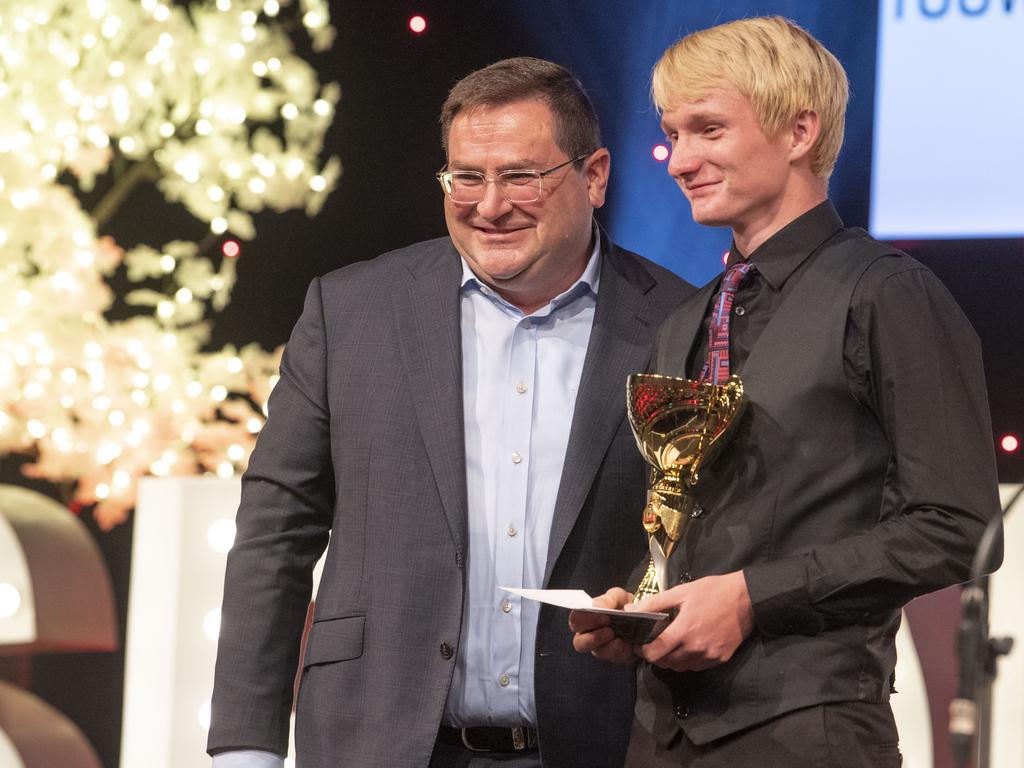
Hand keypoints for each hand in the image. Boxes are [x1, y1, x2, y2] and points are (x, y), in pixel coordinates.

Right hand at [569, 587, 639, 663]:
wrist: (644, 617)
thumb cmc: (625, 605)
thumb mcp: (618, 596)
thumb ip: (608, 598)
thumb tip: (598, 606)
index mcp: (586, 617)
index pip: (575, 620)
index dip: (585, 619)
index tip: (603, 615)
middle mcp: (589, 634)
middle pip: (579, 643)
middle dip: (593, 637)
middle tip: (609, 630)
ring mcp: (601, 648)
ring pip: (597, 653)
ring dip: (608, 647)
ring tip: (619, 640)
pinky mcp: (616, 657)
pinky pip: (615, 658)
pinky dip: (622, 651)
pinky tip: (629, 645)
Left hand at [631, 570, 753, 671]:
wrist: (747, 599)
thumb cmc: (712, 592)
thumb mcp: (681, 592)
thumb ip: (654, 603)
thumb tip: (631, 610)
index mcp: (684, 630)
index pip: (655, 652)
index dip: (643, 651)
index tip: (639, 644)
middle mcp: (696, 648)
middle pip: (666, 663)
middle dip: (655, 655)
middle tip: (654, 642)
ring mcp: (709, 656)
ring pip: (680, 667)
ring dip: (671, 659)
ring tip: (671, 644)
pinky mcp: (720, 659)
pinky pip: (696, 666)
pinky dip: (687, 660)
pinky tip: (688, 646)